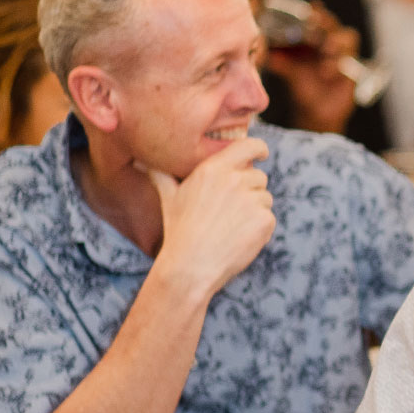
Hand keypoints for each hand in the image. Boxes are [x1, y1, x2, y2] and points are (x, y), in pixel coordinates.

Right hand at [145, 136, 275, 302]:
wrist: (191, 266)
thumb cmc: (178, 231)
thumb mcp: (168, 198)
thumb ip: (162, 175)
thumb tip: (144, 163)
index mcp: (213, 169)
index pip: (248, 146)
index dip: (258, 149)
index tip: (261, 154)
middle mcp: (234, 180)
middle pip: (259, 176)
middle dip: (250, 190)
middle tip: (229, 212)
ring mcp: (251, 199)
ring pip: (265, 198)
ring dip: (254, 210)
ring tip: (230, 226)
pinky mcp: (264, 220)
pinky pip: (269, 217)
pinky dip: (260, 228)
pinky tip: (239, 238)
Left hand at [264, 2, 358, 134]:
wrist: (316, 112)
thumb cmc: (304, 87)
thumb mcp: (290, 72)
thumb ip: (280, 62)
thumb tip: (262, 54)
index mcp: (315, 40)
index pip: (319, 20)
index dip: (317, 11)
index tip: (312, 5)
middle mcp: (330, 45)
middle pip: (334, 24)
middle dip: (327, 22)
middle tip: (317, 21)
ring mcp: (342, 56)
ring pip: (348, 38)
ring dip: (336, 41)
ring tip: (326, 50)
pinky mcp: (351, 70)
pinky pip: (351, 61)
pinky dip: (338, 64)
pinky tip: (327, 73)